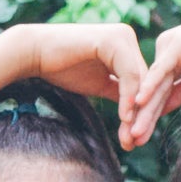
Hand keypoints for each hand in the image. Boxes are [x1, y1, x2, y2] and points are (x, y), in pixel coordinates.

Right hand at [16, 23, 146, 145]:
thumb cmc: (62, 68)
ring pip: (140, 81)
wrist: (34, 54)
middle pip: (145, 83)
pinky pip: (128, 75)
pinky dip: (128, 98)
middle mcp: (127, 37)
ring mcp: (122, 37)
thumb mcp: (99, 84)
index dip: (142, 113)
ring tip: (132, 137)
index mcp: (126, 47)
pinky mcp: (113, 40)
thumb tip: (137, 116)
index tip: (136, 141)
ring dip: (137, 112)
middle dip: (142, 116)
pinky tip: (125, 118)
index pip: (143, 83)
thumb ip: (119, 93)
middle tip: (137, 144)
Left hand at [128, 2, 180, 146]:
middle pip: (150, 91)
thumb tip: (162, 110)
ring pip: (153, 83)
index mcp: (167, 59)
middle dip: (141, 118)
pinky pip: (162, 68)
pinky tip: (140, 101)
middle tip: (130, 143)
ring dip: (144, 109)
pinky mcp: (177, 43)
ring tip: (134, 133)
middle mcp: (163, 51)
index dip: (148, 118)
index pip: (156, 94)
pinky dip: (151, 85)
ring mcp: (168, 46)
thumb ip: (179, 93)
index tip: (139, 141)